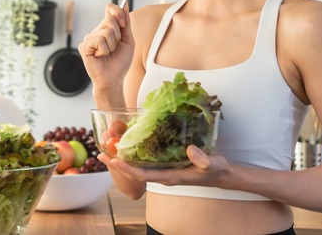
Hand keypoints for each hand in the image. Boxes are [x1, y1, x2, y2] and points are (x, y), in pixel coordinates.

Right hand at [77, 3, 134, 88]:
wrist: (114, 79)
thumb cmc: (120, 62)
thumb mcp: (128, 40)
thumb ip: (126, 23)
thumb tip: (125, 4)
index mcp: (106, 27)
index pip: (109, 8)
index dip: (118, 12)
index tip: (123, 24)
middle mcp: (96, 31)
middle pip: (110, 20)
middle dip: (118, 35)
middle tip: (115, 47)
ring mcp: (89, 38)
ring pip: (106, 32)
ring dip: (112, 46)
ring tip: (108, 54)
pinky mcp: (84, 46)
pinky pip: (99, 41)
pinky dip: (104, 50)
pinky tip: (100, 56)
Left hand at [99, 145, 231, 187]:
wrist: (220, 174)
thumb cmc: (215, 169)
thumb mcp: (212, 163)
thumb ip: (202, 159)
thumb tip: (190, 149)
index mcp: (170, 177)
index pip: (143, 175)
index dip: (127, 169)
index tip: (114, 161)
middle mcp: (163, 175)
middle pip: (135, 171)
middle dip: (118, 163)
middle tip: (101, 152)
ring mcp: (163, 170)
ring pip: (139, 166)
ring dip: (123, 159)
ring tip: (108, 148)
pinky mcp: (165, 164)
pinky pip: (146, 161)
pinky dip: (135, 154)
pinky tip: (128, 144)